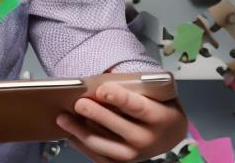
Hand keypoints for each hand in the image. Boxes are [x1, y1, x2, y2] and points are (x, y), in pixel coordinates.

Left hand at [56, 82, 188, 161]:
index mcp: (161, 118)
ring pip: (104, 144)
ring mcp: (135, 155)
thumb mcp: (159, 94)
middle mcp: (148, 139)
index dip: (119, 98)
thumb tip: (106, 79)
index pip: (138, 107)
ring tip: (64, 118)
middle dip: (96, 114)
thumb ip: (138, 88)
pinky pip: (98, 156)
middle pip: (118, 126)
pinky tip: (70, 134)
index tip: (101, 90)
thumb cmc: (161, 109)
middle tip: (79, 103)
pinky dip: (82, 145)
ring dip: (81, 131)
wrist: (169, 135)